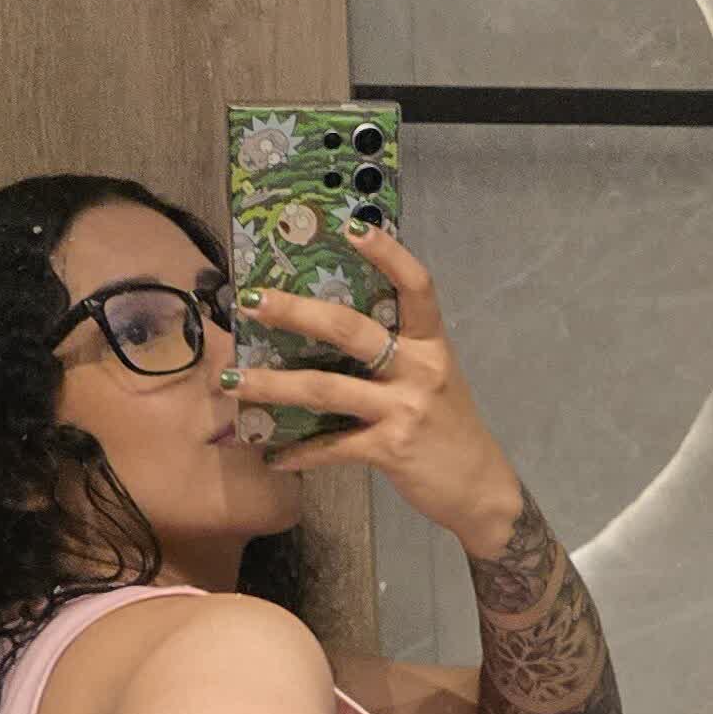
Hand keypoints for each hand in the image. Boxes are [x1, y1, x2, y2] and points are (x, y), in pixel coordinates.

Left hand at [229, 221, 523, 551]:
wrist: (480, 488)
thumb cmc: (449, 427)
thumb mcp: (432, 378)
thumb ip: (394, 353)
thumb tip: (328, 328)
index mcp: (431, 344)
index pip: (416, 287)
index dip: (387, 253)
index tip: (351, 226)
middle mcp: (420, 369)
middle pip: (351, 330)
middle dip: (295, 312)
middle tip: (251, 301)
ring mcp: (405, 408)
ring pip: (327, 388)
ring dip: (273, 385)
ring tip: (232, 382)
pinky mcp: (390, 449)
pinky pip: (334, 446)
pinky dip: (301, 452)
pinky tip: (274, 455)